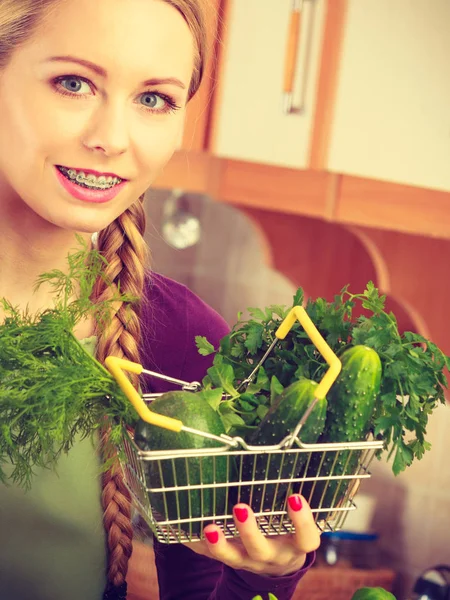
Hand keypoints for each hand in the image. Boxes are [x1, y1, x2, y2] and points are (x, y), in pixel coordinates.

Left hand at [183, 494, 319, 576]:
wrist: (277, 566)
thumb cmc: (289, 529)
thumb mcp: (298, 520)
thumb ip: (297, 498)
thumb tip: (289, 454)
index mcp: (296, 544)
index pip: (307, 538)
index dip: (303, 522)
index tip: (295, 497)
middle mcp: (274, 555)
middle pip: (262, 550)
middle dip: (250, 531)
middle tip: (240, 507)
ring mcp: (251, 562)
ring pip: (235, 558)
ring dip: (221, 545)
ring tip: (209, 527)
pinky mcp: (232, 561)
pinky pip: (213, 557)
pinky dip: (199, 545)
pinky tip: (185, 532)